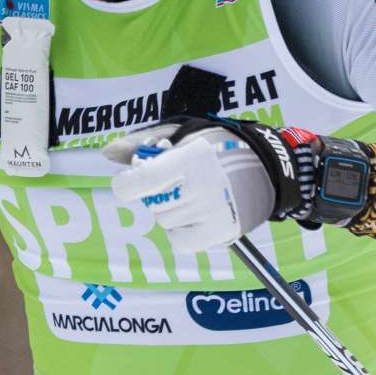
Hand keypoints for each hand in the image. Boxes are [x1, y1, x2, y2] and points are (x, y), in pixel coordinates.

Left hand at [106, 113, 331, 252]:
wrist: (268, 167)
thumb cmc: (221, 146)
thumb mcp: (185, 133)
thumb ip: (145, 143)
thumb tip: (107, 154)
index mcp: (189, 159)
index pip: (138, 183)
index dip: (126, 184)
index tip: (130, 181)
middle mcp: (200, 189)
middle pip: (152, 203)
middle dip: (158, 192)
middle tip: (178, 180)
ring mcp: (211, 214)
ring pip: (164, 221)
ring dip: (170, 210)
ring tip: (192, 194)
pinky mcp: (219, 233)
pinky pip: (179, 241)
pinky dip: (179, 231)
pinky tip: (193, 215)